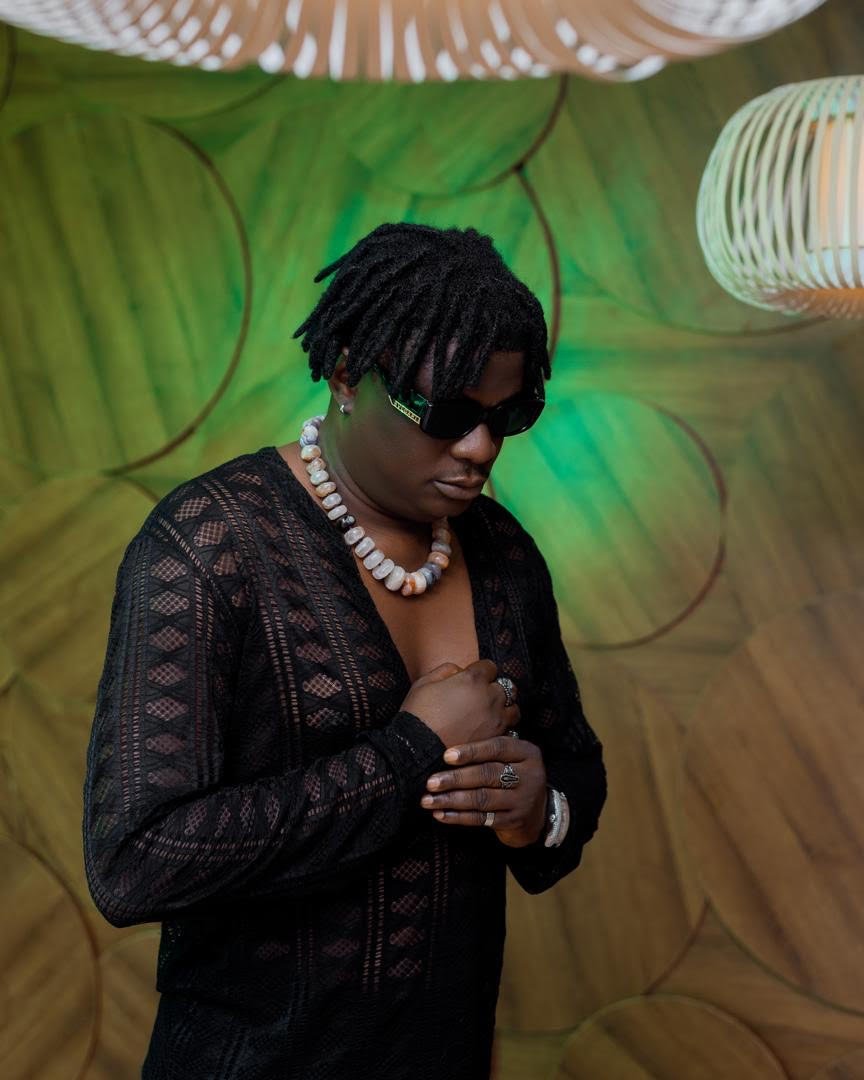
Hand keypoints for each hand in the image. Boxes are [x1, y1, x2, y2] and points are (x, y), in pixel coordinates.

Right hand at [400, 660, 520, 748]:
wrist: (417, 750)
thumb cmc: (418, 715)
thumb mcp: (424, 682)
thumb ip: (446, 670)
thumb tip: (459, 671)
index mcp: (473, 679)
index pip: (489, 666)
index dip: (480, 671)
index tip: (472, 679)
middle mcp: (490, 697)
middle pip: (506, 687)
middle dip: (495, 689)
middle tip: (481, 697)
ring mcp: (495, 720)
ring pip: (513, 709)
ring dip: (504, 709)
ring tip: (490, 715)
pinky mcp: (495, 740)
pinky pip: (509, 731)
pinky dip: (502, 729)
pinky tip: (488, 731)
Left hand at [420, 735, 547, 847]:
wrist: (537, 812)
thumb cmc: (513, 776)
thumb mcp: (511, 757)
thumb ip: (488, 750)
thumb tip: (446, 748)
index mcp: (527, 753)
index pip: (498, 748)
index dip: (471, 751)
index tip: (446, 756)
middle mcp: (530, 776)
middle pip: (488, 774)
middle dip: (456, 778)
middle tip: (431, 782)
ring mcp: (523, 801)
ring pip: (483, 798)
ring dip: (452, 799)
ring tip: (428, 800)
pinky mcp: (514, 821)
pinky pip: (482, 819)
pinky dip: (458, 816)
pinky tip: (441, 814)